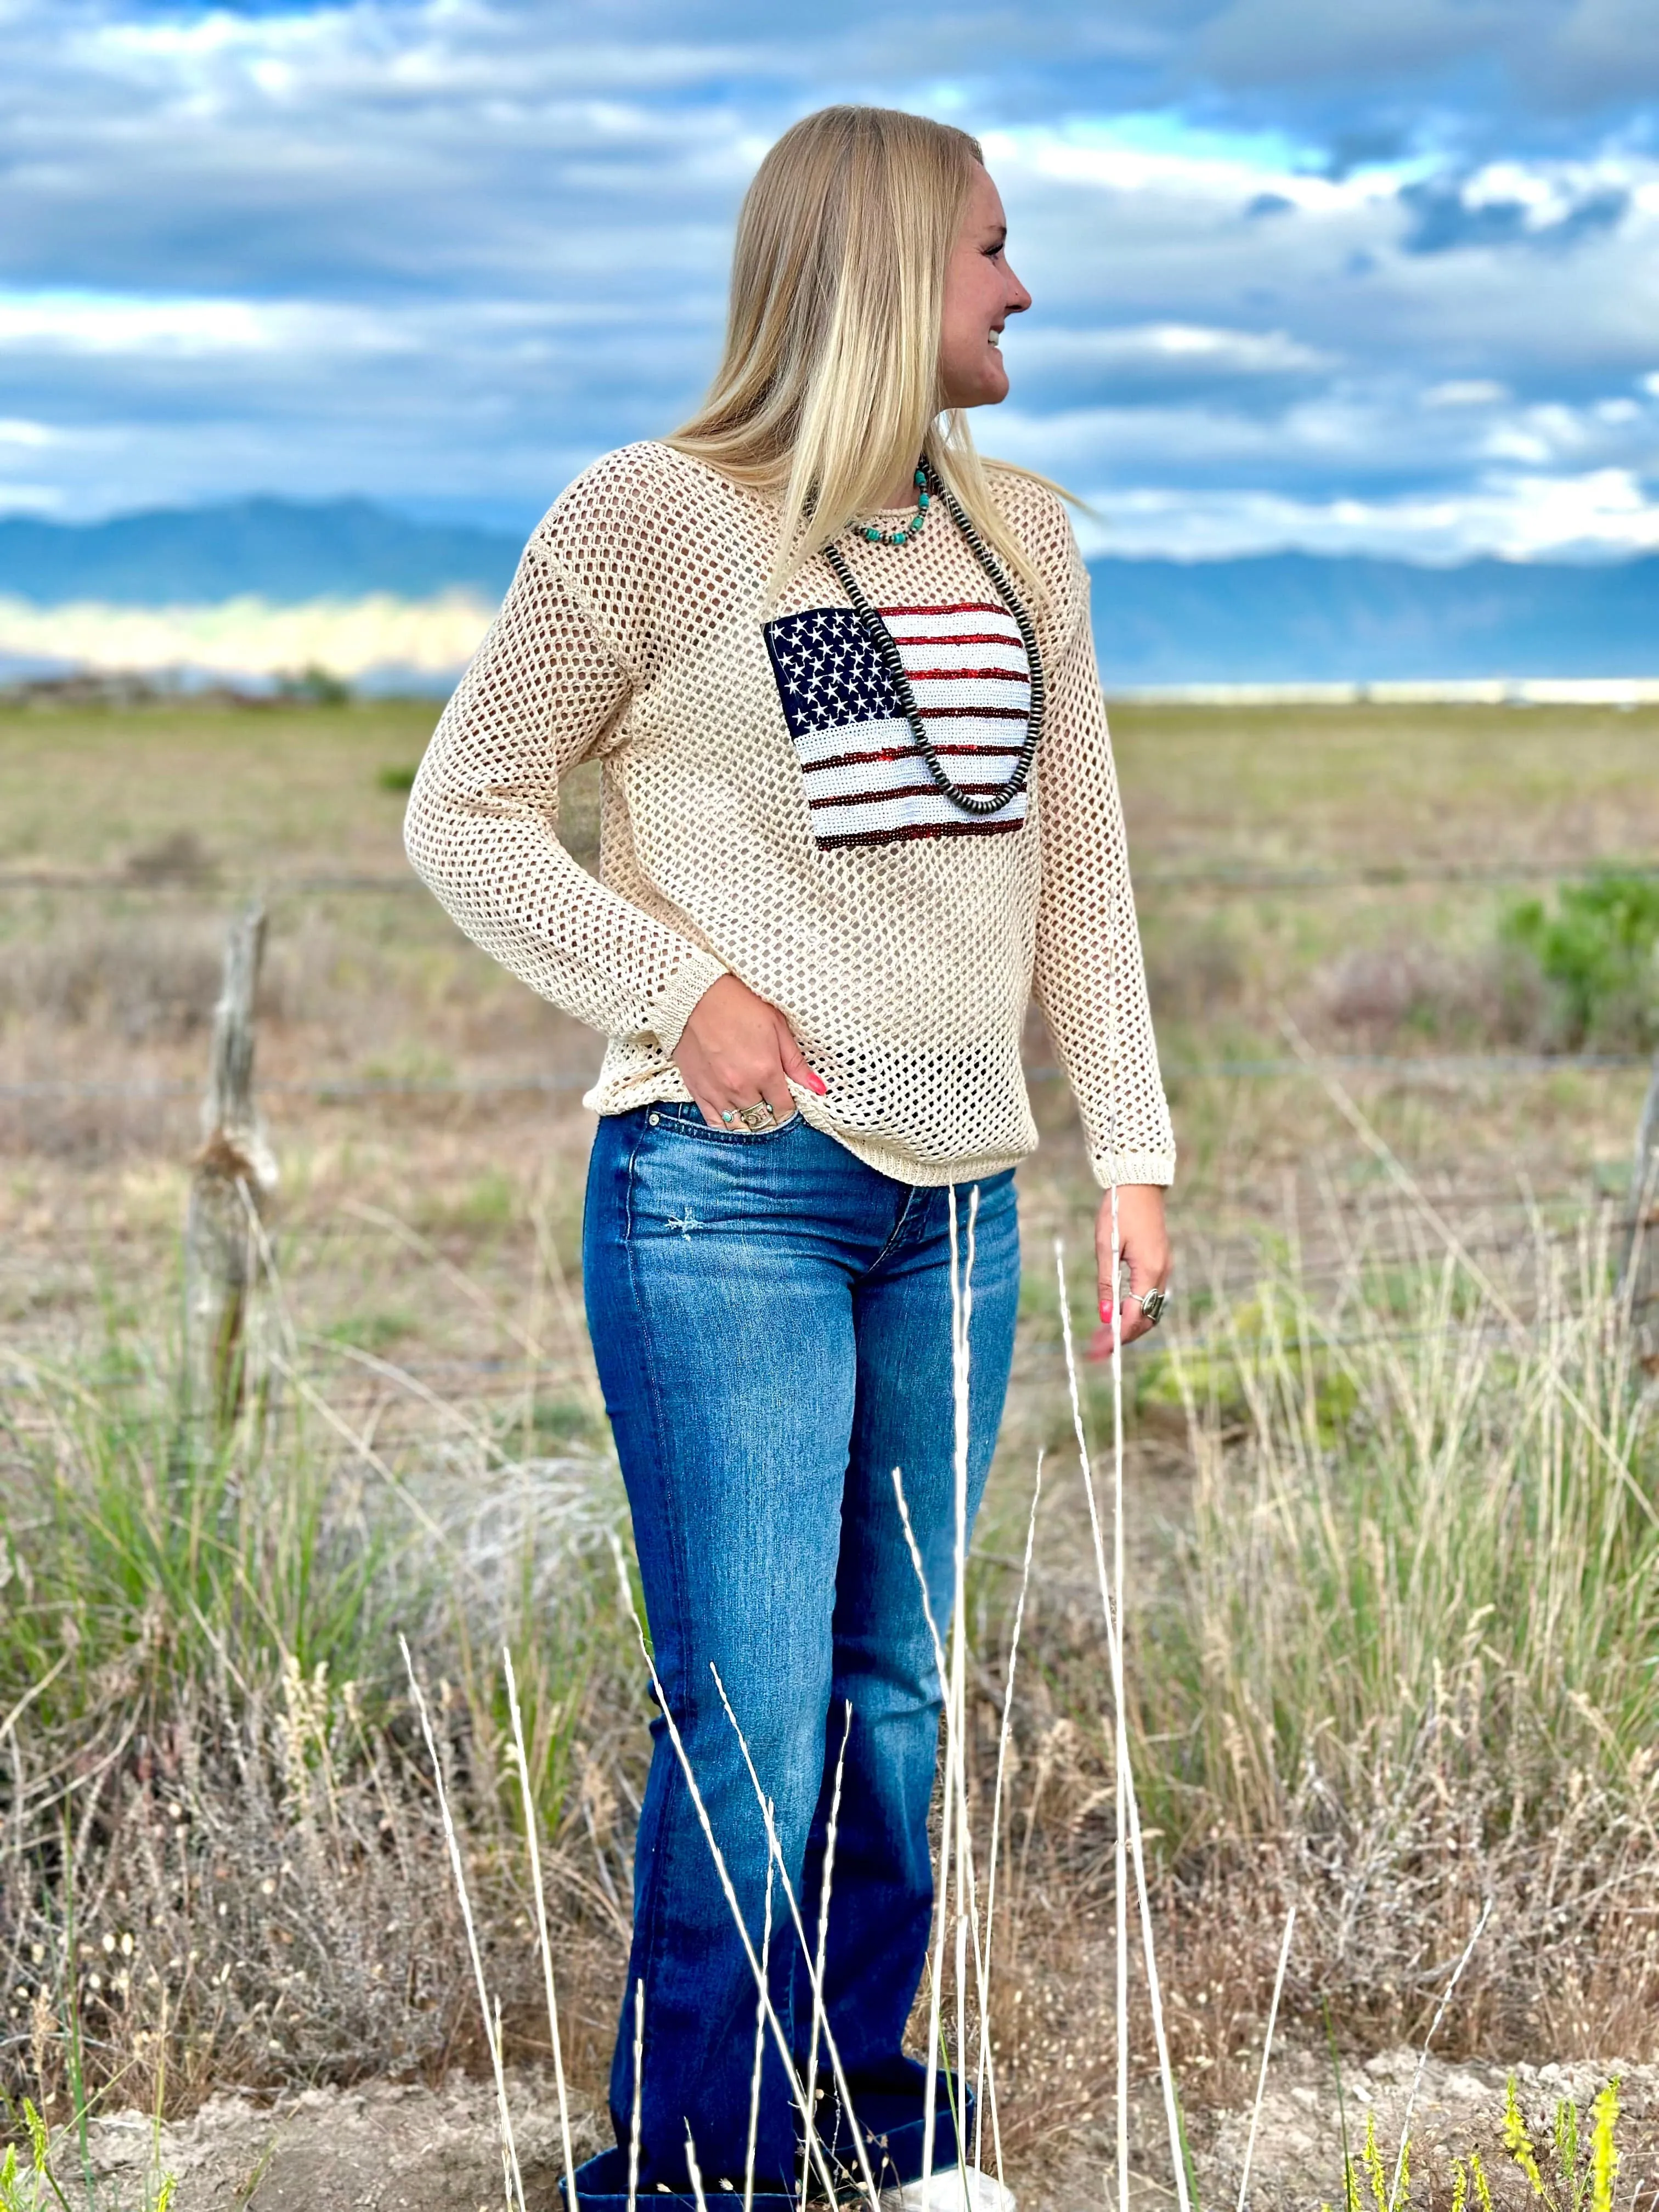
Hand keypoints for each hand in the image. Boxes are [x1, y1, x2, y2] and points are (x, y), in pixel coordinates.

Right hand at [673, 974, 826, 1129]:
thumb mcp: (776, 1026)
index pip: (785, 1108)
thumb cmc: (738, 1004)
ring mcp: (718, 1092)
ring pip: (739, 1126)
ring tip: (754, 1112)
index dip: (790, 1107)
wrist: (694, 994)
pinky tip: (733, 1116)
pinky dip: (726, 1124)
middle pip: (764, 1120)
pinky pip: (713, 1122)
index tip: (789, 1100)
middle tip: (772, 1104)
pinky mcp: (697, 1091)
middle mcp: (742, 1088)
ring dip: (750, 1122)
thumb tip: (819, 1088)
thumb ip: (796, 1062)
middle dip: (772, 1116)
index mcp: (766, 1071)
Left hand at [1089, 1183, 1170, 1355]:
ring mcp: (1164, 1267)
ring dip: (1130, 1325)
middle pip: (1147, 1317)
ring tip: (1105, 1336)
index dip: (1117, 1336)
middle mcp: (1162, 1272)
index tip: (1099, 1350)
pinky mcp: (1160, 1262)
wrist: (1139, 1184)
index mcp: (1149, 1270)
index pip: (1135, 1315)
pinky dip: (1136, 1310)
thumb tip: (1105, 1315)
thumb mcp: (1105, 1247)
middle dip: (1124, 1336)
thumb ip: (1106, 1282)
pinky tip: (1118, 1313)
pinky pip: (1151, 1296)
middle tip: (1098, 1349)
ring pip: (1151, 1309)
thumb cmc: (1119, 1211)